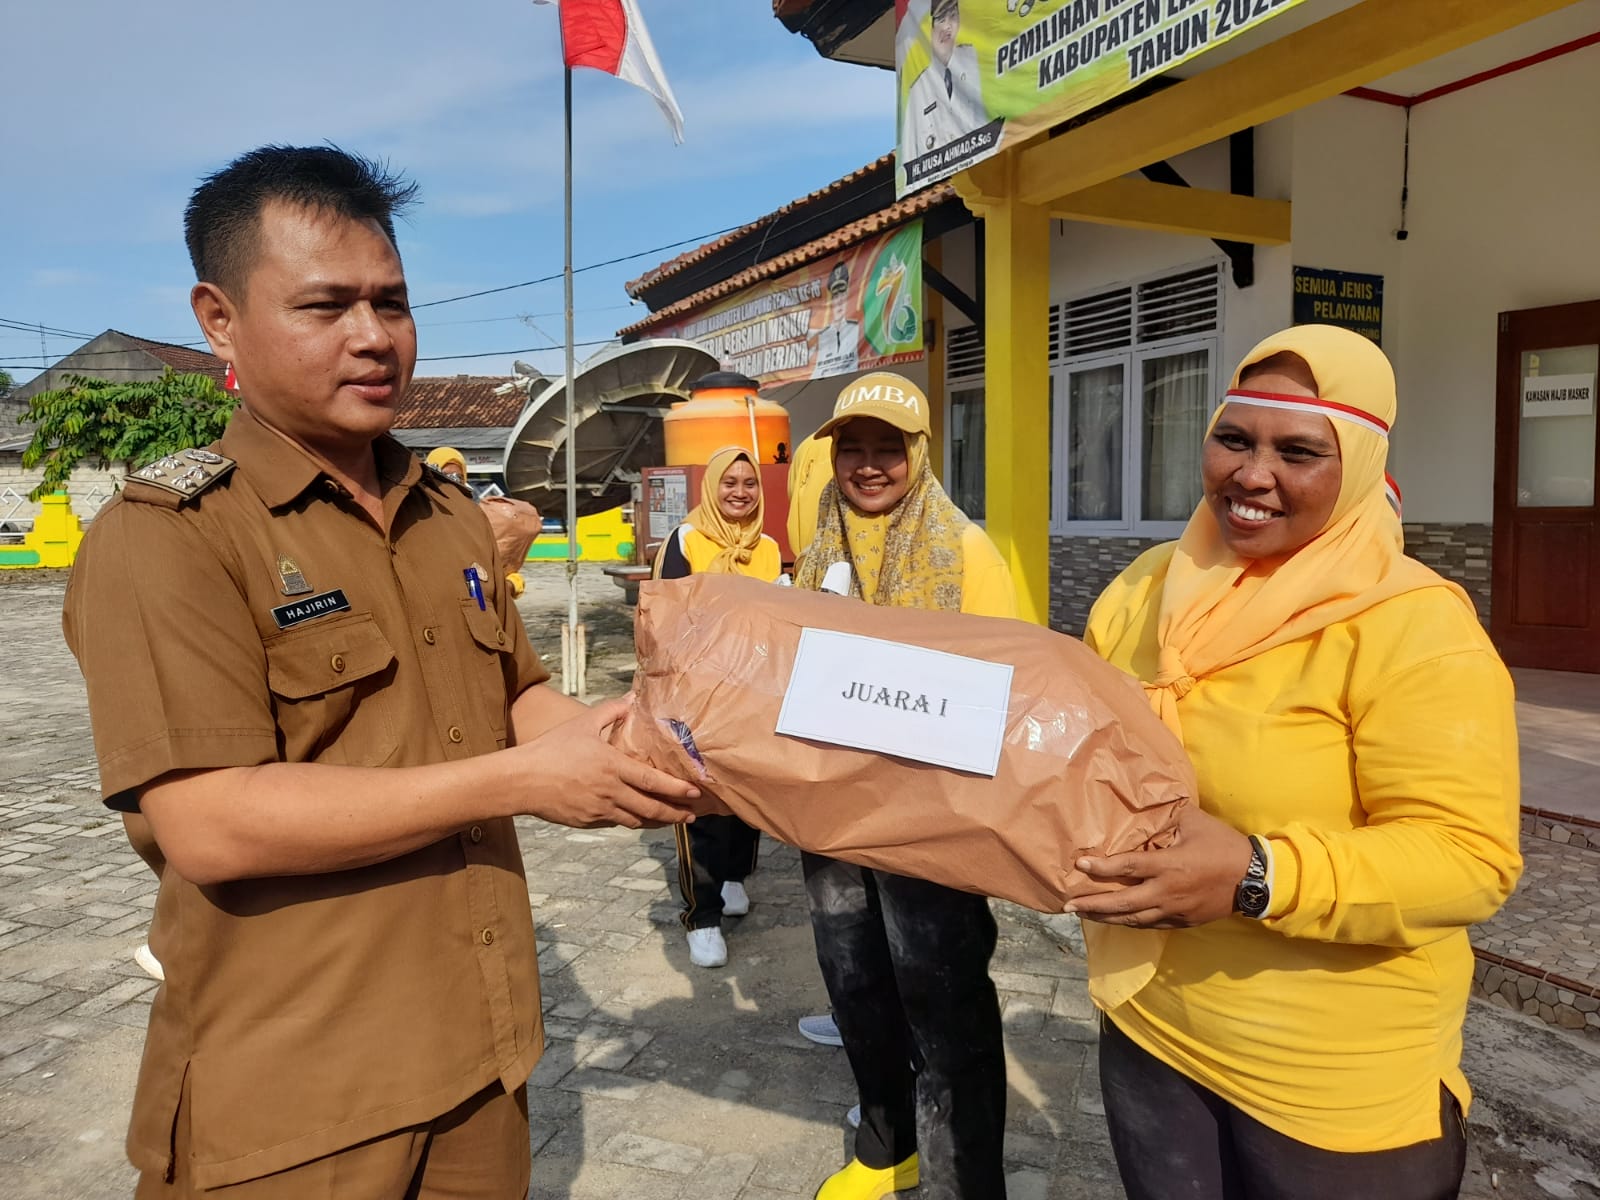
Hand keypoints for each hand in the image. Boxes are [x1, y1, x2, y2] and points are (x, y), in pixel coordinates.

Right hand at [509, 698, 699, 829]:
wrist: (522, 780)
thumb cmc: (552, 749)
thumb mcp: (582, 724)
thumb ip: (610, 711)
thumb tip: (632, 698)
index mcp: (612, 766)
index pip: (652, 781)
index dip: (676, 789)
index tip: (695, 793)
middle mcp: (610, 791)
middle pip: (651, 807)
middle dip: (675, 813)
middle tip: (692, 814)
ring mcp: (599, 809)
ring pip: (636, 820)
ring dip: (657, 822)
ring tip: (671, 819)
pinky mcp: (587, 821)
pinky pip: (616, 823)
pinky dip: (632, 821)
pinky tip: (639, 818)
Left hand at [1065, 805, 1252, 928]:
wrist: (1255, 879)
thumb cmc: (1224, 845)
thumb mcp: (1195, 822)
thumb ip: (1168, 817)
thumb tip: (1147, 806)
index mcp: (1169, 865)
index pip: (1127, 867)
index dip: (1101, 868)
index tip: (1080, 866)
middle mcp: (1167, 891)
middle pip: (1122, 903)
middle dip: (1093, 905)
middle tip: (1069, 904)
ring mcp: (1174, 910)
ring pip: (1133, 919)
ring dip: (1107, 918)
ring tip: (1085, 915)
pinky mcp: (1182, 922)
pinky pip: (1150, 926)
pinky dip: (1130, 923)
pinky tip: (1116, 921)